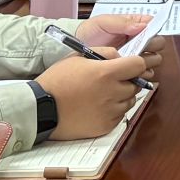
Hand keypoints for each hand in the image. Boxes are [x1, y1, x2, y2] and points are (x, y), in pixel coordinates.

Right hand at [36, 51, 150, 139]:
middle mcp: (112, 93)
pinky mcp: (106, 127)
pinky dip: (114, 111)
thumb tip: (122, 58)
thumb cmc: (57, 80)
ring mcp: (110, 112)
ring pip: (129, 101)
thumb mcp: (78, 57)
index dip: (137, 64)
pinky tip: (97, 107)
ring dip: (122, 96)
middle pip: (136, 84)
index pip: (139, 65)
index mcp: (107, 73)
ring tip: (102, 95)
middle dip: (128, 81)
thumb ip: (105, 53)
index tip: (131, 66)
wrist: (39, 109)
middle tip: (111, 81)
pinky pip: (120, 116)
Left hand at [71, 14, 166, 80]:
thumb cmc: (88, 33)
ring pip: (154, 58)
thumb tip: (141, 26)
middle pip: (158, 43)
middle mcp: (137, 40)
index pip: (154, 25)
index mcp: (133, 25)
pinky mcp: (130, 69)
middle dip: (152, 47)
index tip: (147, 36)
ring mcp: (134, 55)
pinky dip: (142, 73)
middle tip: (140, 50)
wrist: (73, 51)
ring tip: (136, 63)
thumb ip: (121, 23)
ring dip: (148, 61)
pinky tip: (133, 73)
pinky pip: (144, 72)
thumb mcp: (102, 23)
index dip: (154, 30)